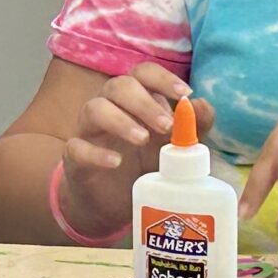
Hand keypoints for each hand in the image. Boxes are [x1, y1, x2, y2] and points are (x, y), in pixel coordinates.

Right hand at [58, 64, 209, 239]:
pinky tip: (115, 162)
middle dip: (144, 102)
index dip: (162, 79)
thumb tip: (202, 104)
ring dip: (120, 121)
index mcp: (134, 99)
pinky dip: (96, 153)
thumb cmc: (142, 165)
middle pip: (118, 86)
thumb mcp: (173, 148)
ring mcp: (88, 131)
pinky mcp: (74, 158)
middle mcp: (108, 106)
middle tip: (166, 126)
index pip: (143, 74)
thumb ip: (192, 128)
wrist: (112, 204)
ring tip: (142, 140)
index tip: (184, 94)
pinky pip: (77, 147)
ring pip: (94, 109)